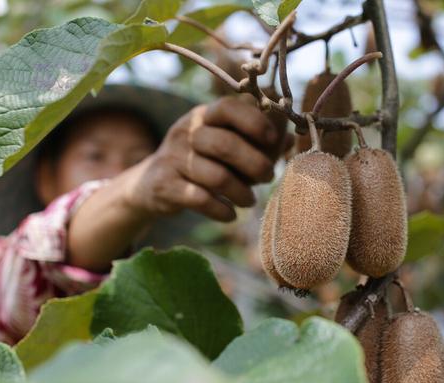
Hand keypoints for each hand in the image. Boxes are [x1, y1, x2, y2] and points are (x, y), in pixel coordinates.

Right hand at [123, 97, 281, 221]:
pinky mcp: (165, 186)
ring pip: (214, 176)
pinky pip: (199, 199)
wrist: (151, 184)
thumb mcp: (223, 143)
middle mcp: (186, 133)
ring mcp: (173, 159)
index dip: (254, 122)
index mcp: (203, 116)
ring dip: (241, 192)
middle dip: (254, 164)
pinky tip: (230, 215)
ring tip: (249, 201)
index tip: (272, 141)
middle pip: (223, 144)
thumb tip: (292, 139)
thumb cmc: (201, 161)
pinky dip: (221, 210)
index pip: (228, 108)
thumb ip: (257, 140)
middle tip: (268, 177)